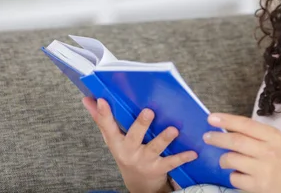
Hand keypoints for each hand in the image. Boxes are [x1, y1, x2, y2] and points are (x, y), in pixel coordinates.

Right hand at [83, 97, 197, 192]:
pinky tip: (193, 152)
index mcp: (116, 142)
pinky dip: (183, 157)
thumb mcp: (113, 139)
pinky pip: (172, 162)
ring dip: (164, 138)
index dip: (104, 114)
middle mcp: (129, 151)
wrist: (138, 182)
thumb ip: (102, 119)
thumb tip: (87, 98)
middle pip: (133, 136)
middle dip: (141, 124)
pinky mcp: (158, 168)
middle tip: (148, 112)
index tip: (103, 100)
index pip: (107, 126)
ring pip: (154, 148)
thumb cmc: (126, 152)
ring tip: (173, 129)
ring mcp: (144, 160)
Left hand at [203, 113, 280, 192]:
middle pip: (236, 141)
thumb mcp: (275, 140)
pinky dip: (233, 175)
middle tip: (207, 137)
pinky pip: (234, 178)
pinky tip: (240, 174)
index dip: (227, 120)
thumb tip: (227, 127)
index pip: (246, 125)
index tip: (212, 118)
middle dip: (217, 138)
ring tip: (226, 160)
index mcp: (273, 136)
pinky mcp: (257, 186)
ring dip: (224, 160)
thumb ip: (255, 134)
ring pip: (231, 159)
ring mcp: (263, 169)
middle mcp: (268, 151)